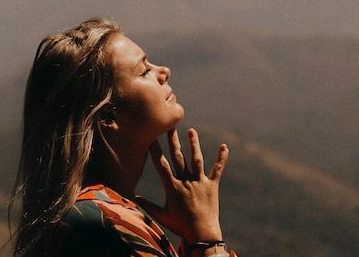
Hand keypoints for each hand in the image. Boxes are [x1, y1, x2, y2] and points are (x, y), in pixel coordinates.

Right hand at [134, 128, 229, 243]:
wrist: (202, 233)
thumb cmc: (180, 226)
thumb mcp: (161, 215)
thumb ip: (147, 205)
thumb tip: (133, 198)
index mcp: (172, 187)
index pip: (161, 165)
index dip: (155, 150)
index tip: (151, 137)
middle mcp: (186, 181)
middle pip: (178, 157)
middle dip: (173, 141)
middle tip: (169, 126)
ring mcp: (200, 182)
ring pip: (196, 160)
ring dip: (194, 144)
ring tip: (191, 131)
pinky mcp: (212, 186)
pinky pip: (217, 170)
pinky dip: (221, 158)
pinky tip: (225, 147)